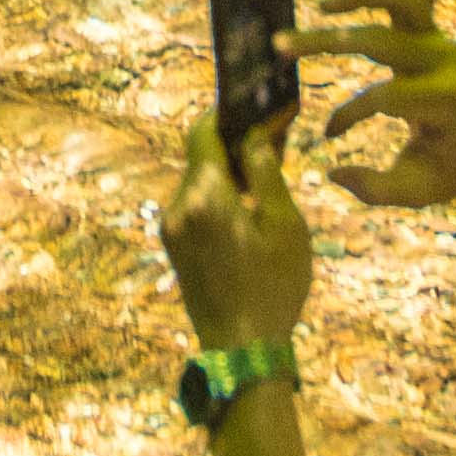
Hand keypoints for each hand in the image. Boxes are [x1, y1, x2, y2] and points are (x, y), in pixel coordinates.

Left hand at [162, 109, 320, 352]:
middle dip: (233, 145)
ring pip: (198, 181)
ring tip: (265, 181)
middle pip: (201, 155)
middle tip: (272, 143)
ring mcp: (171, 227)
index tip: (255, 105)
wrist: (242, 350)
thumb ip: (266, 171)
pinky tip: (247, 212)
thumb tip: (256, 132)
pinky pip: (194, 205)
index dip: (228, 113)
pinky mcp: (173, 246)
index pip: (204, 130)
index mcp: (205, 194)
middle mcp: (178, 205)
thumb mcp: (284, 224)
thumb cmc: (273, 286)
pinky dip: (217, 198)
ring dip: (227, 174)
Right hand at [301, 0, 455, 209]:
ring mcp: (444, 38)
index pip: (384, 97)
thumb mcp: (416, 191)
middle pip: (380, 39)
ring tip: (322, 5)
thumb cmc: (447, 169)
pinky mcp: (437, 26)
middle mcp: (449, 61)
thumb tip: (333, 171)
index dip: (349, 114)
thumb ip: (374, 188)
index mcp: (449, 101)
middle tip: (282, 45)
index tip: (330, 134)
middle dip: (327, 42)